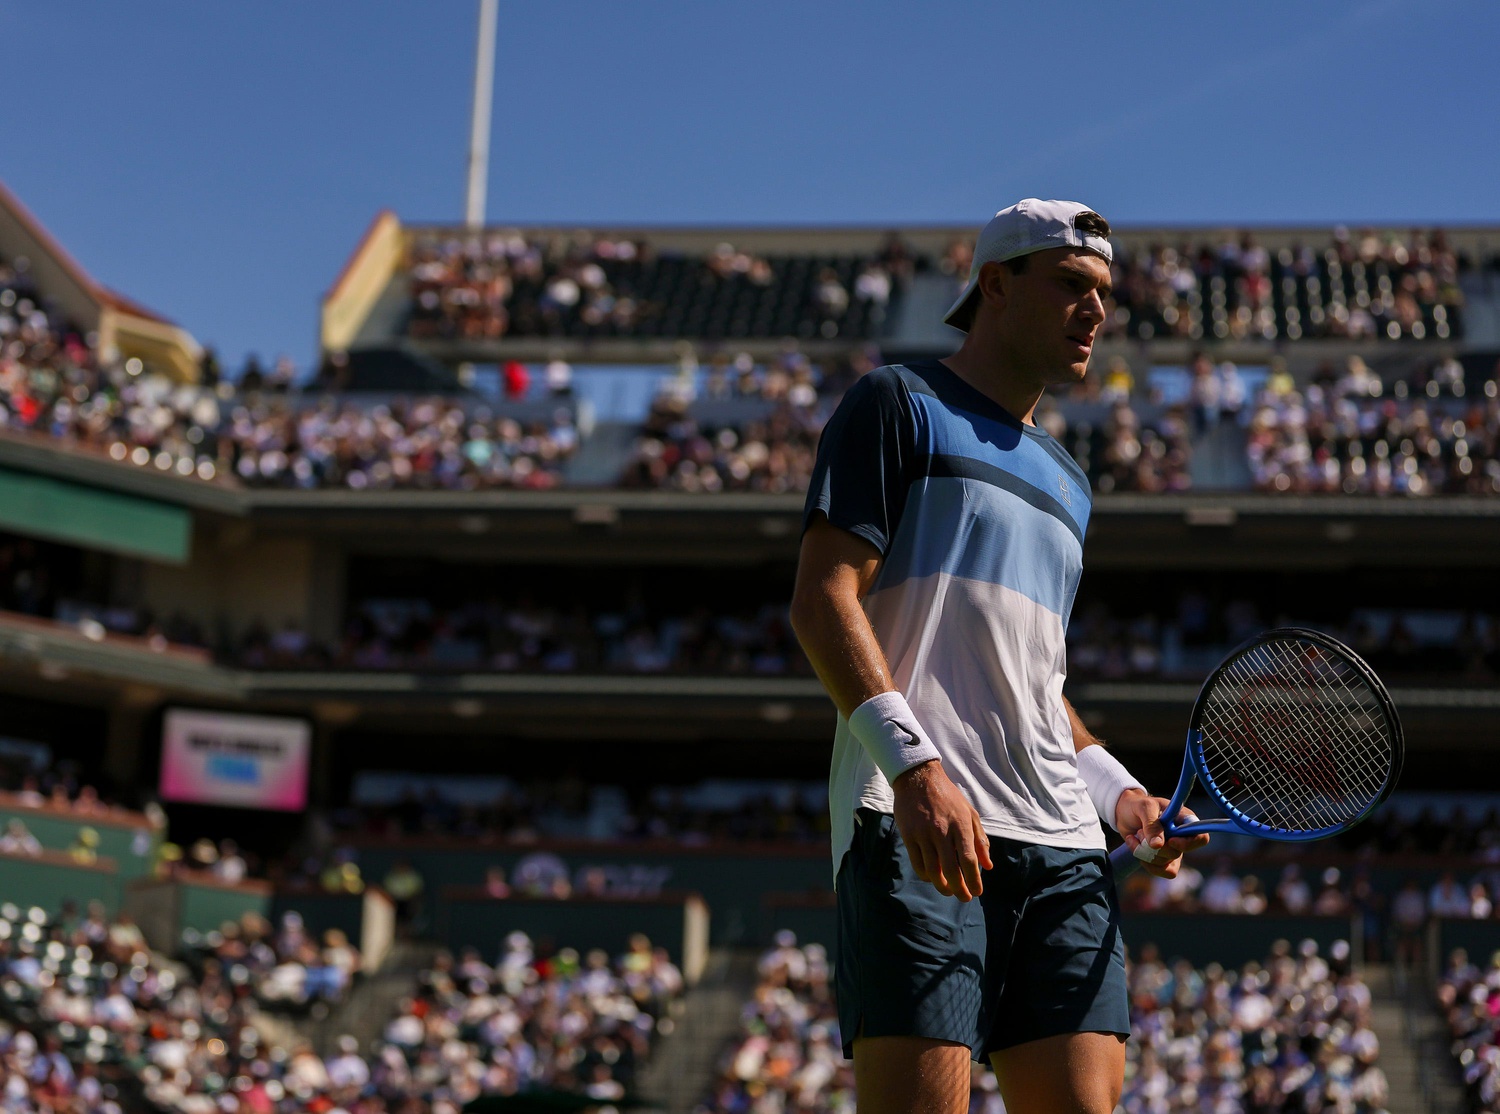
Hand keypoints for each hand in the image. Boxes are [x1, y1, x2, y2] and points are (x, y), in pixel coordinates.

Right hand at [892, 760, 992, 900]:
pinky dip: (925, 875)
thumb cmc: (947, 796)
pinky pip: (917, 862)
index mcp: (961, 825)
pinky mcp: (908, 835)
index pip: (969, 859)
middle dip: (959, 889)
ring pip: (932, 870)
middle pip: (951, 869)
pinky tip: (932, 878)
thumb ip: (980, 840)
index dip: (974, 880)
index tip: (977, 892)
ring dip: (941, 886)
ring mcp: (923, 834)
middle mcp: (942, 831)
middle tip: (964, 898)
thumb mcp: (970, 813)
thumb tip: (987, 866)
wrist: (918, 778)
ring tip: (948, 891)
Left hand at [1115, 790, 1209, 878]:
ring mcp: (1172, 849)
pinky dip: (1145, 862)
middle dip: (1154, 846)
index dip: (1188, 844)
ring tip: (1136, 835)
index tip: (1170, 841)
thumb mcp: (1144, 807)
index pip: (1201, 837)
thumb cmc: (1137, 805)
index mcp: (1184, 820)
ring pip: (1166, 864)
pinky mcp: (1162, 858)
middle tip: (1141, 831)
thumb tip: (1158, 845)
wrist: (1123, 813)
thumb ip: (1152, 824)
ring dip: (1146, 852)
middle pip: (1177, 853)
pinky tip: (1135, 847)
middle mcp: (1182, 837)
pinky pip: (1160, 870)